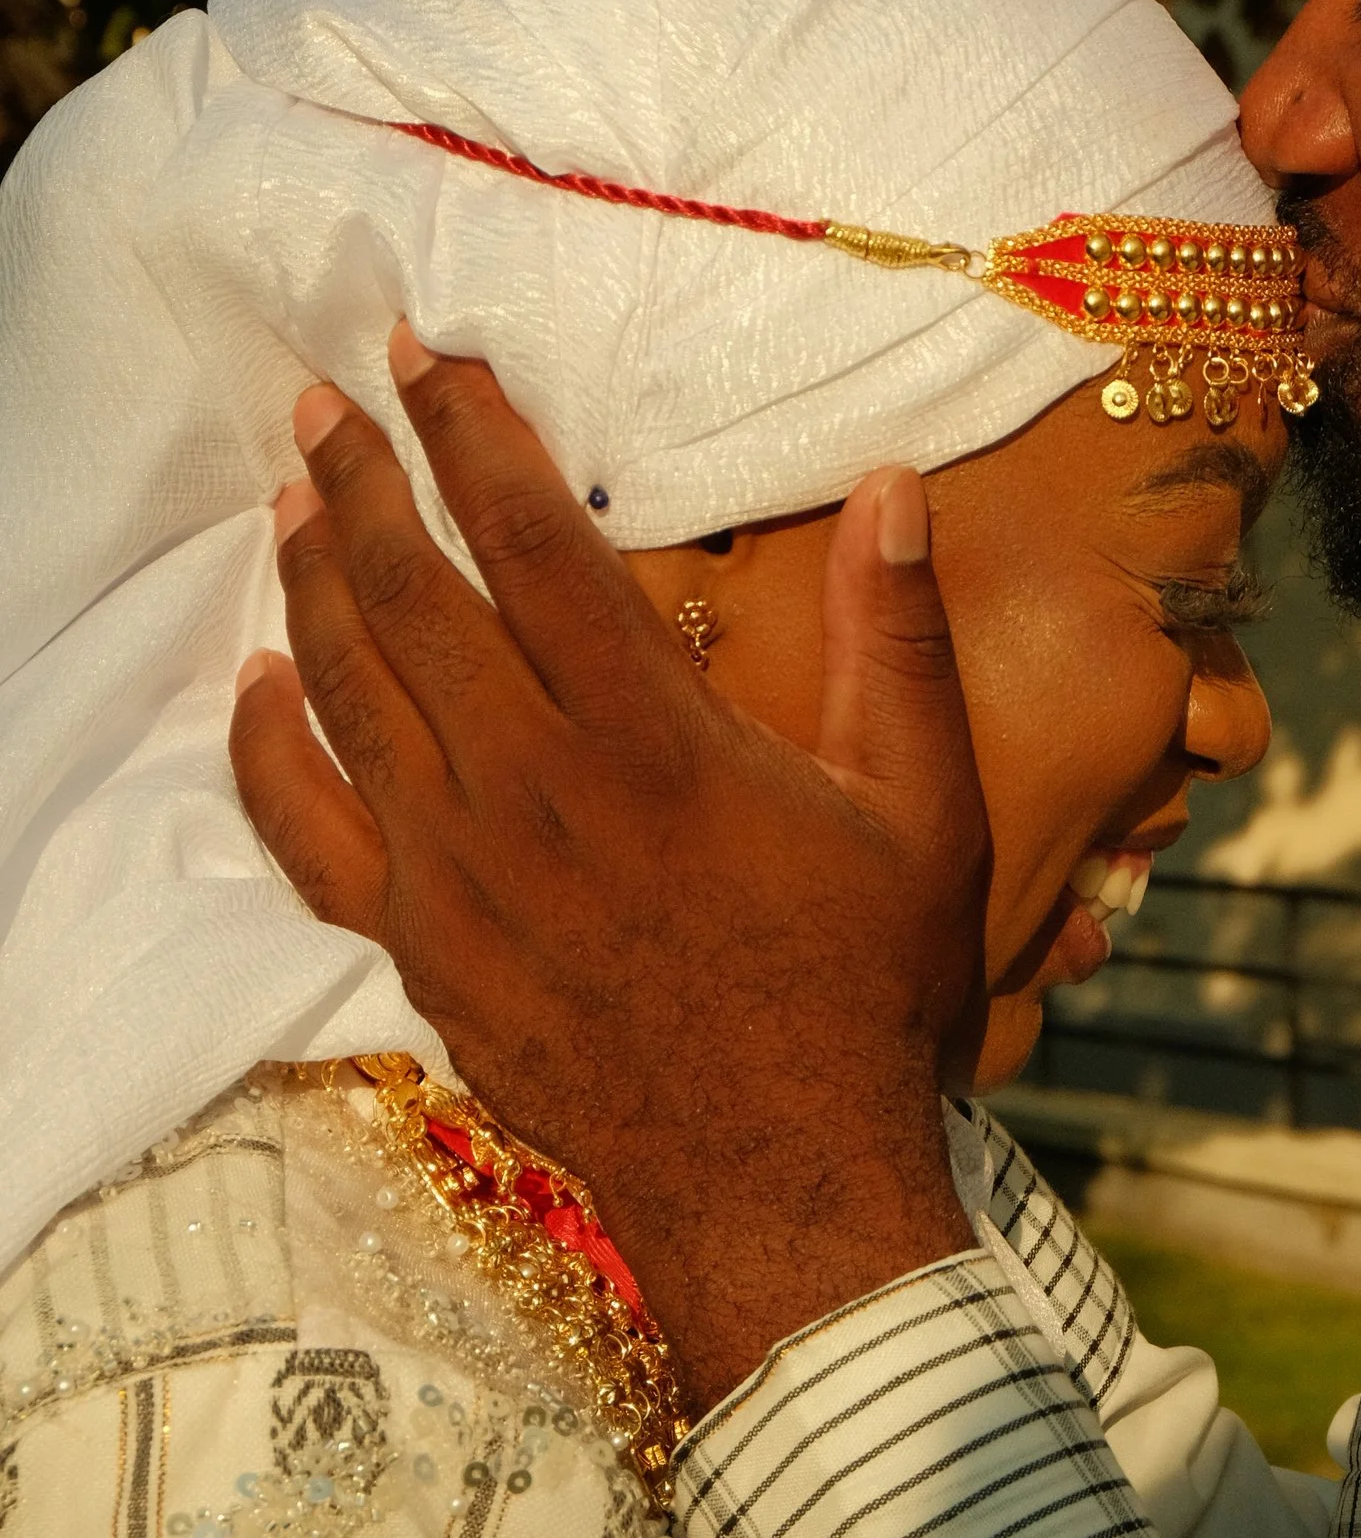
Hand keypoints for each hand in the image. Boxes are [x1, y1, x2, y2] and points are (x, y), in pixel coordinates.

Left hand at [230, 327, 986, 1413]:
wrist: (783, 1183)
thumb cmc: (863, 990)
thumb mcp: (924, 809)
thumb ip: (899, 640)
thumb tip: (893, 488)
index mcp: (656, 740)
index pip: (532, 540)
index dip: (472, 433)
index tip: (428, 353)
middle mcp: (534, 791)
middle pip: (413, 594)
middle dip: (364, 478)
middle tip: (328, 396)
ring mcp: (459, 875)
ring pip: (350, 692)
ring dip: (312, 578)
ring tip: (295, 493)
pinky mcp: (422, 949)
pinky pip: (306, 831)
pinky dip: (266, 746)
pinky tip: (258, 680)